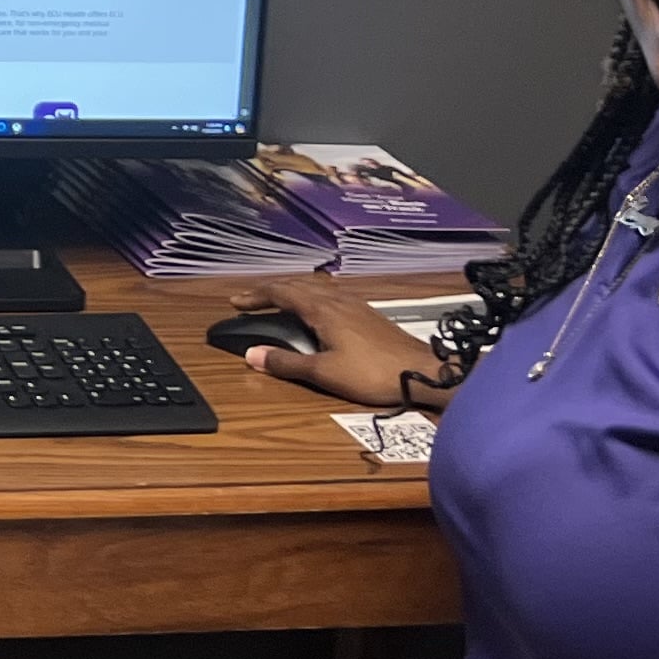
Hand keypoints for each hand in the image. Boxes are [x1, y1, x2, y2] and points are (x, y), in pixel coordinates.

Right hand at [202, 280, 450, 410]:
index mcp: (322, 309)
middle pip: (297, 285)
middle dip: (270, 291)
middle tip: (250, 301)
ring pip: (316, 288)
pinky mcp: (368, 314)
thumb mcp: (324, 372)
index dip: (256, 296)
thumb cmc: (371, 373)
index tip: (236, 302)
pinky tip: (317, 310)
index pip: (281, 292)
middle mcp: (337, 299)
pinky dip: (311, 297)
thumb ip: (286, 363)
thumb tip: (251, 355)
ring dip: (292, 291)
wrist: (422, 372)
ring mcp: (355, 304)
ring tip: (279, 301)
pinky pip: (330, 295)